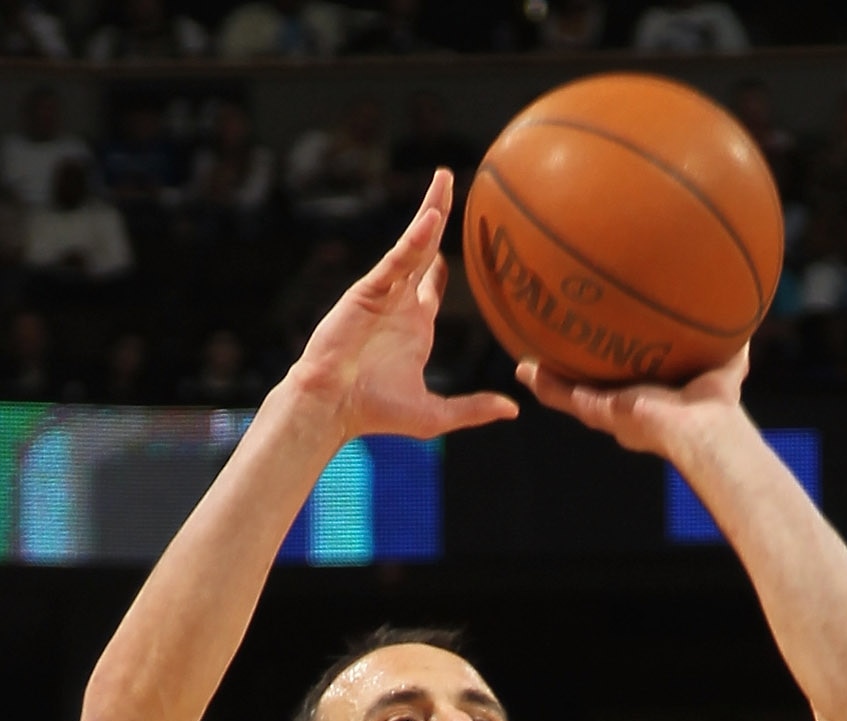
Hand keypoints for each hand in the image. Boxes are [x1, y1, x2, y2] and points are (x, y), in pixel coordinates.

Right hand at [291, 171, 521, 445]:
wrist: (333, 407)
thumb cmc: (374, 412)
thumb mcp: (435, 415)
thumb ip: (473, 409)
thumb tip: (513, 410)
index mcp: (415, 326)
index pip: (435, 282)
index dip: (449, 261)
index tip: (471, 240)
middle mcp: (400, 303)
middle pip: (426, 248)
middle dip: (437, 213)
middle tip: (452, 181)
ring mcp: (385, 293)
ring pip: (413, 244)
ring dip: (429, 210)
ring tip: (445, 179)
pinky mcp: (369, 291)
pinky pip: (397, 260)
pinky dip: (414, 239)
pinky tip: (431, 219)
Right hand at [516, 342, 748, 460]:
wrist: (703, 431)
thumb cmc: (719, 404)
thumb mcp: (725, 362)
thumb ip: (731, 340)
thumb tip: (744, 310)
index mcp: (652, 398)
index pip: (628, 382)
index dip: (615, 368)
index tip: (605, 351)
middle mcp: (628, 407)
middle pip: (594, 389)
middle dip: (576, 375)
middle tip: (558, 358)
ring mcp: (611, 413)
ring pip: (571, 395)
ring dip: (549, 380)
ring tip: (527, 363)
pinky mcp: (601, 414)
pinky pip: (564, 398)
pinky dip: (545, 385)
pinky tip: (526, 370)